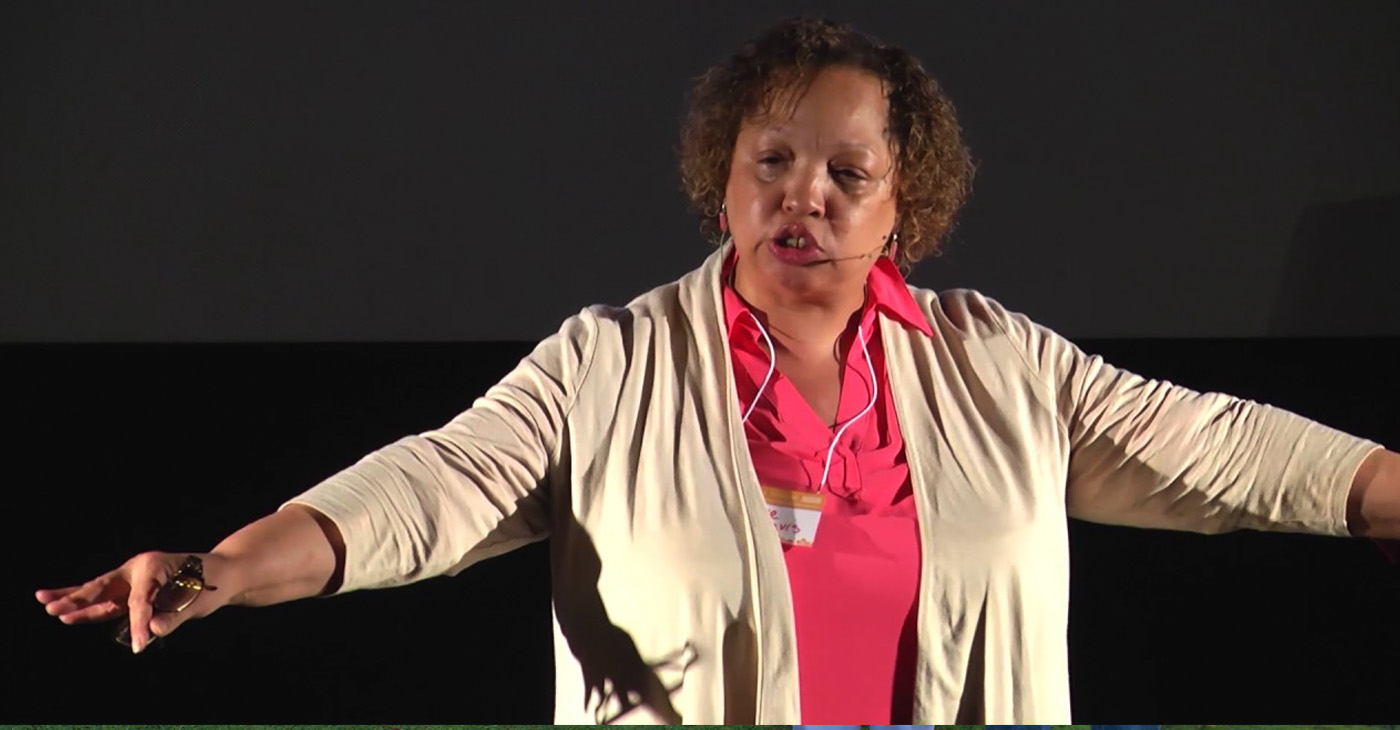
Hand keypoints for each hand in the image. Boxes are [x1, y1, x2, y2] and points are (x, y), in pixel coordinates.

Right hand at [35, 551, 231, 652]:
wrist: (220, 574)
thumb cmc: (210, 585)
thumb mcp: (198, 602)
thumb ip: (173, 617)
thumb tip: (152, 632)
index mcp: (154, 566)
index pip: (139, 600)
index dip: (139, 624)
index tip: (141, 646)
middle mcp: (138, 569)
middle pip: (104, 586)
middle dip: (79, 599)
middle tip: (53, 608)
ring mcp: (132, 579)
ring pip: (98, 591)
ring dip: (73, 600)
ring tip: (46, 604)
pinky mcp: (131, 590)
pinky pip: (106, 600)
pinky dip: (88, 608)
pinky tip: (67, 614)